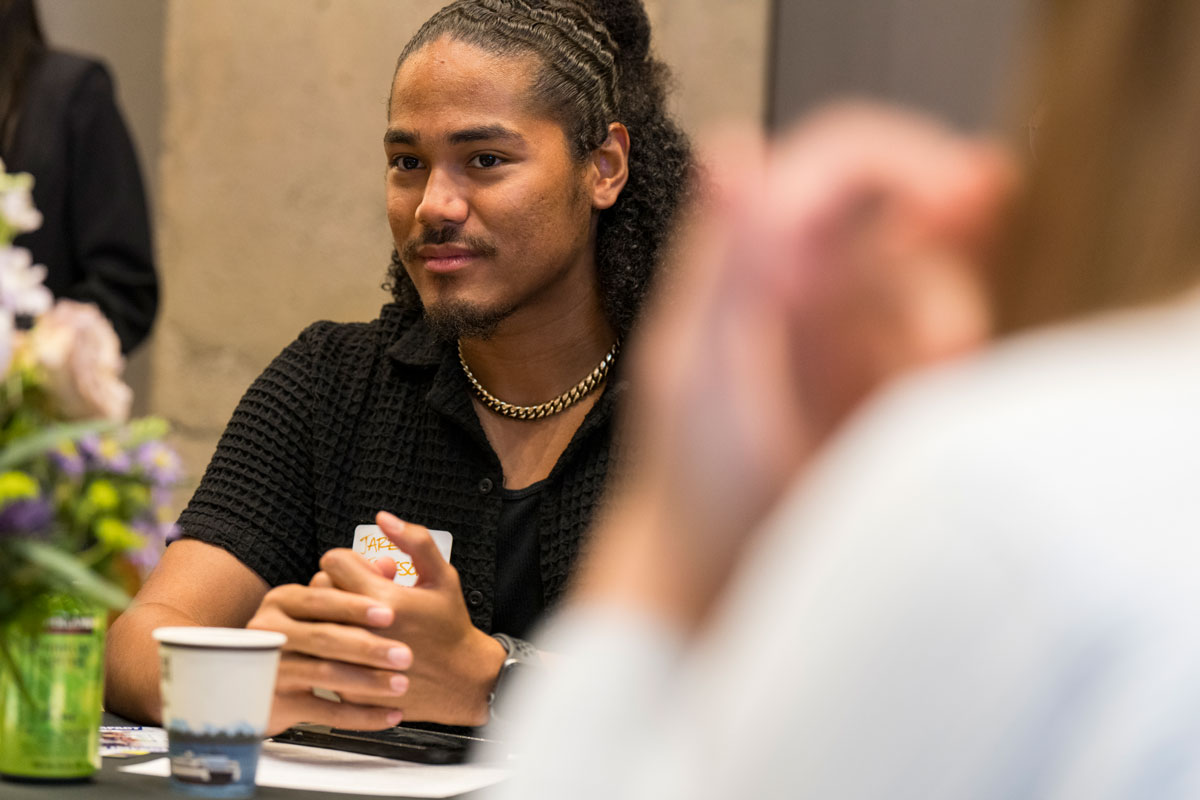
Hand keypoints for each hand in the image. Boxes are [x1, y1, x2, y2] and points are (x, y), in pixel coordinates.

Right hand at [245, 581, 411, 734]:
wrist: (261, 682)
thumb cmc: (305, 637)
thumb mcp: (323, 606)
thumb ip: (358, 581)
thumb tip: (389, 565)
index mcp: (283, 600)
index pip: (320, 599)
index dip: (355, 606)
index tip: (390, 614)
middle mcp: (270, 630)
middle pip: (323, 637)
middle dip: (368, 647)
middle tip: (405, 655)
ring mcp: (269, 668)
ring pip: (324, 674)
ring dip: (368, 681)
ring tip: (401, 684)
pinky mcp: (275, 703)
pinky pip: (324, 711)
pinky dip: (361, 715)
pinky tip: (390, 714)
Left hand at [315, 510, 506, 726]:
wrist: (461, 681)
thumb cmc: (450, 627)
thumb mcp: (442, 577)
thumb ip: (414, 541)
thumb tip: (383, 518)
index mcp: (383, 599)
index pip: (333, 562)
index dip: (350, 561)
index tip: (365, 571)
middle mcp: (363, 630)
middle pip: (319, 589)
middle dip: (339, 586)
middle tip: (365, 595)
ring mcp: (353, 661)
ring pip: (316, 623)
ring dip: (333, 616)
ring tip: (361, 620)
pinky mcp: (347, 686)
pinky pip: (322, 656)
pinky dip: (335, 648)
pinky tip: (361, 646)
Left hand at [576, 104, 1014, 628]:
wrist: (711, 579)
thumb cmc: (694, 479)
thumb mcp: (707, 369)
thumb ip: (733, 263)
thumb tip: (735, 148)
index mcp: (753, 261)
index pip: (837, 163)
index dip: (903, 160)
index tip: (958, 197)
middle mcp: (806, 282)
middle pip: (905, 217)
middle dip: (945, 259)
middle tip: (947, 334)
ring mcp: (847, 331)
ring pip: (932, 282)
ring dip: (947, 320)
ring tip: (935, 376)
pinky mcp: (880, 381)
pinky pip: (937, 344)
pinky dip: (946, 363)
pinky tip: (931, 395)